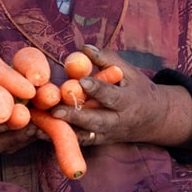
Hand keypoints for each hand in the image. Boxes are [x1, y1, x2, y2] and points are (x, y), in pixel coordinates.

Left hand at [46, 45, 191, 149]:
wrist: (153, 120)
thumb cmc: (138, 89)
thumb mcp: (129, 72)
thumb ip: (107, 59)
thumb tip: (84, 48)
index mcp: (128, 101)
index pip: (112, 96)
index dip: (98, 89)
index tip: (81, 81)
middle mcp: (117, 121)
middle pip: (96, 120)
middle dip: (75, 116)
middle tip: (55, 109)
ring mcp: (107, 135)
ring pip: (84, 136)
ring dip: (61, 131)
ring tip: (38, 124)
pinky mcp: (97, 142)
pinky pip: (77, 142)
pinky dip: (58, 139)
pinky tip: (38, 132)